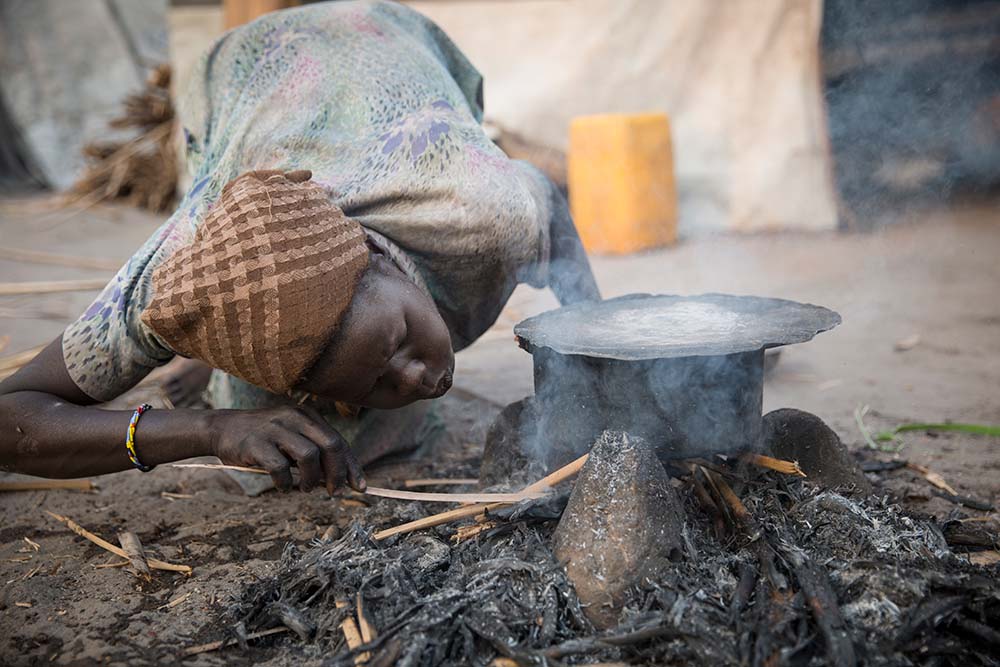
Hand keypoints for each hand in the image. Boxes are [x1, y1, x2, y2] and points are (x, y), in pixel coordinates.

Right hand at [208, 406, 365, 493]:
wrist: (222, 428)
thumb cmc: (263, 439)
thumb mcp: (292, 438)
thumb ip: (314, 453)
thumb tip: (338, 480)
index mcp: (307, 416)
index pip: (338, 440)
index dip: (352, 465)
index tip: (360, 486)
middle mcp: (295, 418)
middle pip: (331, 445)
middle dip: (338, 473)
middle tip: (334, 492)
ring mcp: (275, 429)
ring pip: (310, 455)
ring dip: (312, 479)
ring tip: (305, 489)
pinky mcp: (256, 443)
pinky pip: (280, 467)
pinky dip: (285, 483)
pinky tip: (283, 487)